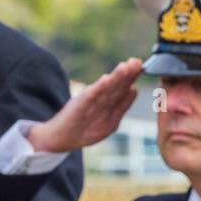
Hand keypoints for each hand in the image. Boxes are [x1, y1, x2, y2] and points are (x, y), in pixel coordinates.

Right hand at [26, 58, 142, 153]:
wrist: (59, 139)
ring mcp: (88, 102)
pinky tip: (105, 80)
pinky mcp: (78, 107)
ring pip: (105, 89)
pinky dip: (98, 89)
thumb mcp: (109, 121)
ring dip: (115, 78)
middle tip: (136, 62)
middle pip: (115, 86)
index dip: (131, 77)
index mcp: (107, 102)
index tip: (141, 65)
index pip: (122, 88)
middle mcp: (98, 99)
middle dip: (126, 74)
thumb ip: (121, 106)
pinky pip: (90, 97)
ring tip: (124, 67)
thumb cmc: (84, 129)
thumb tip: (134, 89)